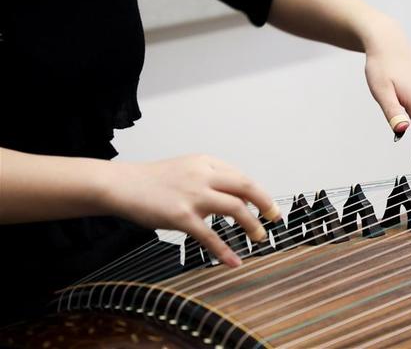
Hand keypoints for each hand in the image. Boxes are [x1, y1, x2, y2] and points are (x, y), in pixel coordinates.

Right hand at [102, 155, 278, 267]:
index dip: (258, 193)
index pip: (241, 177)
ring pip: (235, 208)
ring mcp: (193, 195)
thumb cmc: (152, 180)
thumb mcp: (186, 169)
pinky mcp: (181, 216)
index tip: (267, 206)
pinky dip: (224, 251)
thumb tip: (233, 197)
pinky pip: (209, 236)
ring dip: (252, 225)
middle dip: (266, 203)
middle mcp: (203, 175)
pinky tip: (233, 261)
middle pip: (246, 187)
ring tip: (259, 237)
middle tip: (274, 217)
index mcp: (206, 163)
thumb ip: (209, 179)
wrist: (121, 184)